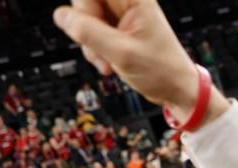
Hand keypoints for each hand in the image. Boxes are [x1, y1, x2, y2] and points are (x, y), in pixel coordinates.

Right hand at [53, 0, 219, 119]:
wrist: (176, 89)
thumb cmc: (162, 71)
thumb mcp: (122, 53)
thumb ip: (89, 33)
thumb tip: (61, 15)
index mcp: (134, 0)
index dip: (84, 7)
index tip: (87, 26)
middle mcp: (127, 4)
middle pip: (85, 2)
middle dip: (85, 28)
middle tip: (100, 48)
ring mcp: (120, 17)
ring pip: (85, 19)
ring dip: (89, 43)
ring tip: (108, 60)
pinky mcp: (116, 30)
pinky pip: (91, 33)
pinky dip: (94, 50)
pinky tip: (109, 63)